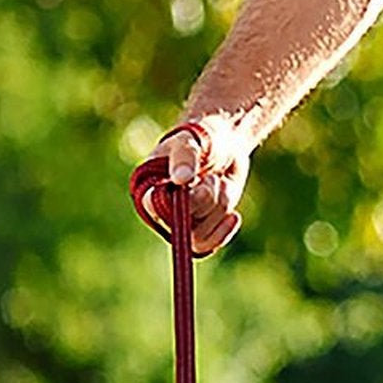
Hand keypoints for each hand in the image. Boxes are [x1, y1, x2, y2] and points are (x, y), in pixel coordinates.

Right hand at [141, 114, 250, 255]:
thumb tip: (180, 179)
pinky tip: (233, 215)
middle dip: (205, 199)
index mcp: (149, 186)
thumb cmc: (202, 138)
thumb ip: (185, 155)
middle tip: (212, 177)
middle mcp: (161, 208)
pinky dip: (224, 230)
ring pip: (199, 236)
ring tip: (220, 183)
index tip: (192, 182)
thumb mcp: (193, 140)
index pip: (153, 206)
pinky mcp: (202, 229)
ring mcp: (182, 221)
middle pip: (182, 223)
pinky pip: (210, 245)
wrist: (225, 145)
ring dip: (218, 209)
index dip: (176, 202)